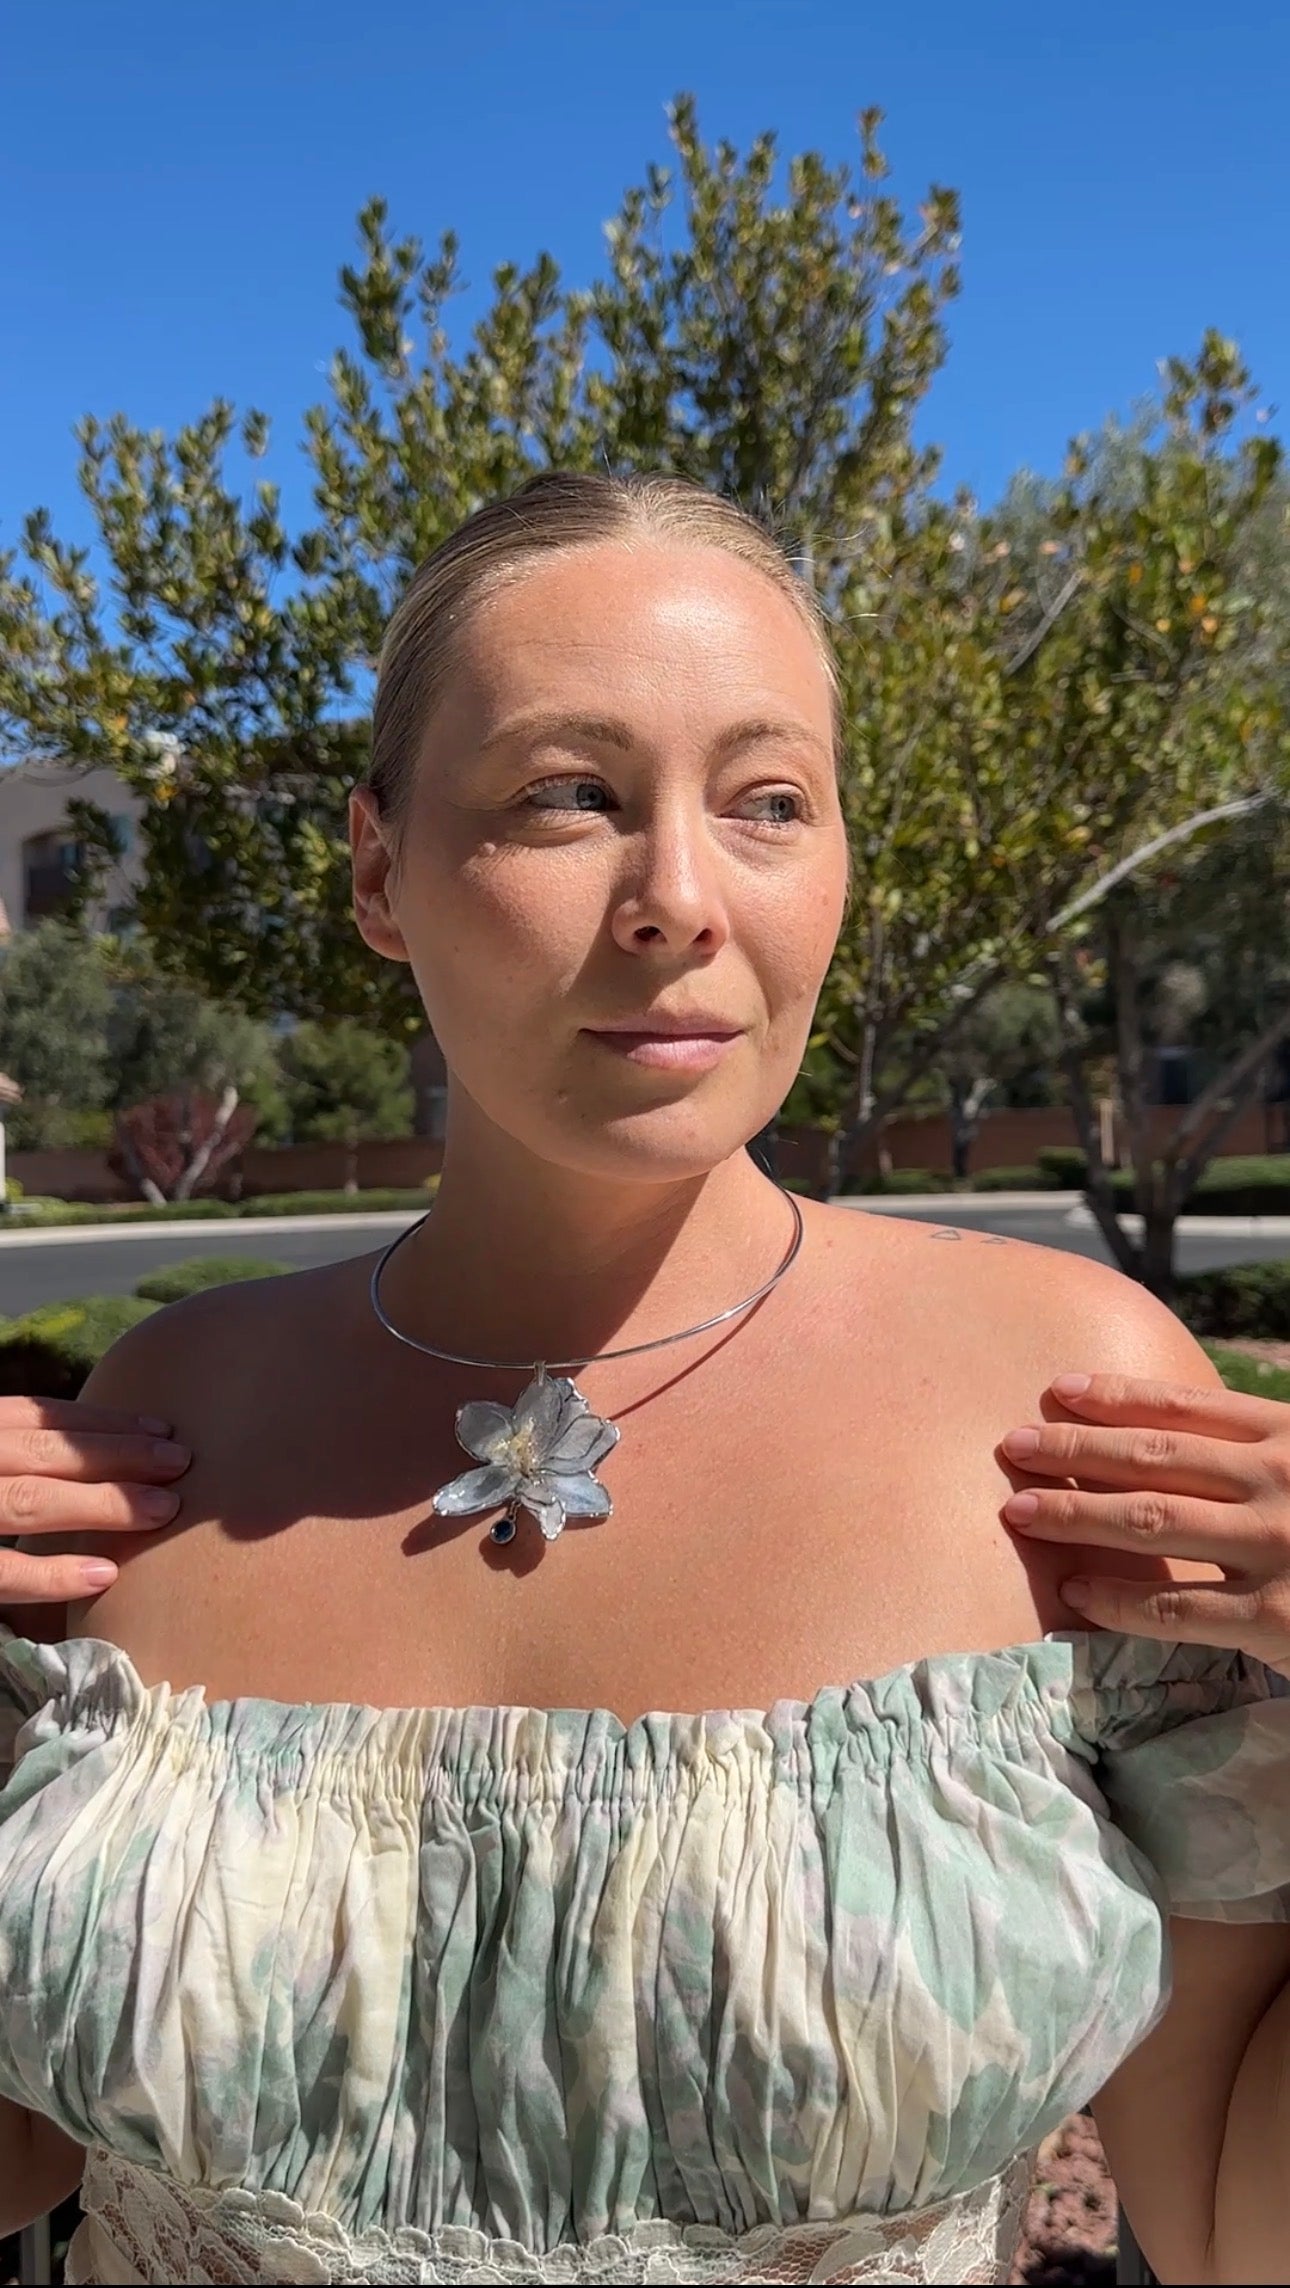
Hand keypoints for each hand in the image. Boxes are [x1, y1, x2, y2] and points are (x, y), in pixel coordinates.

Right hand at [0, 1395, 189, 1605]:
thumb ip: (15, 1453)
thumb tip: (84, 1455)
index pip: (39, 1416)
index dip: (102, 1421)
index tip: (161, 1428)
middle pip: (46, 1453)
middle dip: (119, 1454)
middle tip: (181, 1461)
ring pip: (31, 1501)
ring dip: (101, 1504)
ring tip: (164, 1509)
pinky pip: (4, 1572)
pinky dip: (51, 1574)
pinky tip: (105, 1574)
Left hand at [1001, 1374, 1289, 1677]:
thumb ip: (1268, 1451)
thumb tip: (1192, 1435)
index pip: (1188, 1407)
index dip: (1116, 1397)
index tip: (1058, 1389)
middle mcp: (1280, 1482)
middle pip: (1154, 1457)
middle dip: (1076, 1448)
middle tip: (1013, 1447)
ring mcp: (1279, 1548)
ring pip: (1151, 1522)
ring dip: (1075, 1513)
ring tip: (1019, 1510)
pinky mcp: (1280, 1620)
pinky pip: (1179, 1608)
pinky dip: (1119, 1599)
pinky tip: (1075, 1594)